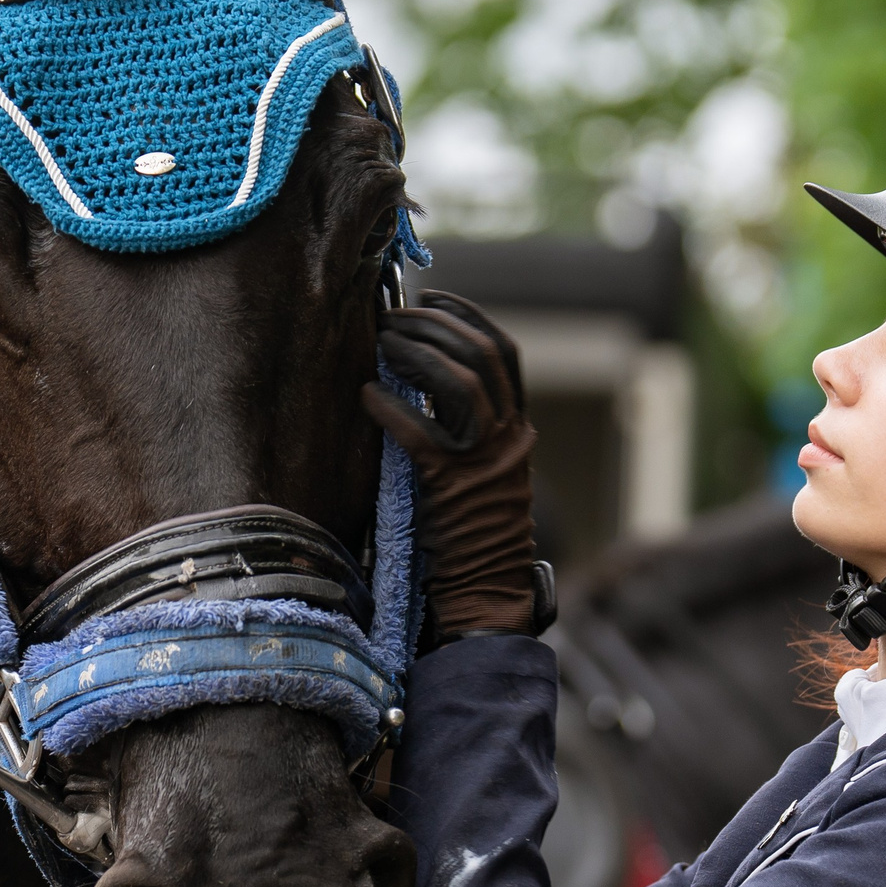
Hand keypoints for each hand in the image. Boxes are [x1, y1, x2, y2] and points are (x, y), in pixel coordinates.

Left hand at [363, 292, 540, 642]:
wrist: (487, 588)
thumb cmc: (473, 531)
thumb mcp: (485, 469)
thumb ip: (468, 426)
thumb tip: (421, 376)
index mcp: (518, 428)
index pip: (504, 351)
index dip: (468, 315)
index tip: (432, 298)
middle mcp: (509, 437)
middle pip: (480, 356)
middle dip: (433, 326)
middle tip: (392, 318)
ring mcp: (483, 461)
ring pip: (459, 383)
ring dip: (415, 354)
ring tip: (381, 344)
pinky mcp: (451, 486)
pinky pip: (419, 433)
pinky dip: (391, 408)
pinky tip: (367, 395)